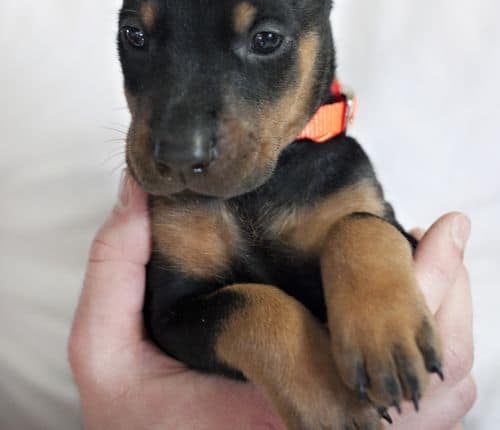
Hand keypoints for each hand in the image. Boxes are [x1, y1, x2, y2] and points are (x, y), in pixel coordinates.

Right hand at [69, 173, 474, 429]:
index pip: (368, 345)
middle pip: (432, 373)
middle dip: (444, 293)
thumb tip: (140, 186)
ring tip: (443, 260)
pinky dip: (442, 364)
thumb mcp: (106, 351)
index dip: (413, 285)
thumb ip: (118, 268)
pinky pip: (433, 420)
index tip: (430, 227)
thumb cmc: (135, 426)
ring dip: (451, 325)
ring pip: (444, 398)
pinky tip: (420, 313)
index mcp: (275, 405)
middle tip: (444, 232)